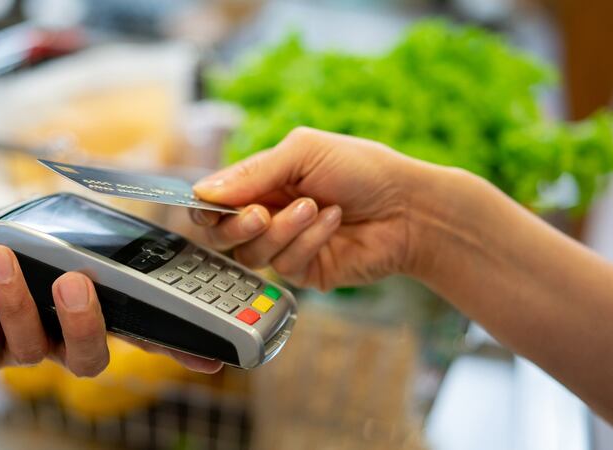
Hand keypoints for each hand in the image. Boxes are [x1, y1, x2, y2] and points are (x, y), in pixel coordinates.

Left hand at [0, 245, 222, 375]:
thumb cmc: (18, 247)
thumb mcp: (61, 238)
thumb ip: (96, 245)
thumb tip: (132, 234)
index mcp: (96, 317)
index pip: (145, 338)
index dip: (178, 352)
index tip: (211, 359)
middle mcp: (64, 342)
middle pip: (89, 359)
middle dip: (83, 323)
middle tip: (73, 280)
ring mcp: (22, 352)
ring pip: (29, 345)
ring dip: (15, 298)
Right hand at [191, 127, 431, 289]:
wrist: (409, 207)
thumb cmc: (361, 169)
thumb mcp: (304, 152)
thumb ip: (253, 172)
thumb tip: (203, 191)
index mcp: (262, 183)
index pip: (215, 200)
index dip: (205, 206)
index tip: (207, 205)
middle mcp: (267, 215)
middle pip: (221, 235)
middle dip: (236, 225)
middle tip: (261, 213)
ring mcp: (285, 245)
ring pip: (251, 254)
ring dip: (283, 229)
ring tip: (315, 207)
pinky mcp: (305, 271)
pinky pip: (286, 265)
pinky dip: (309, 240)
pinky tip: (333, 222)